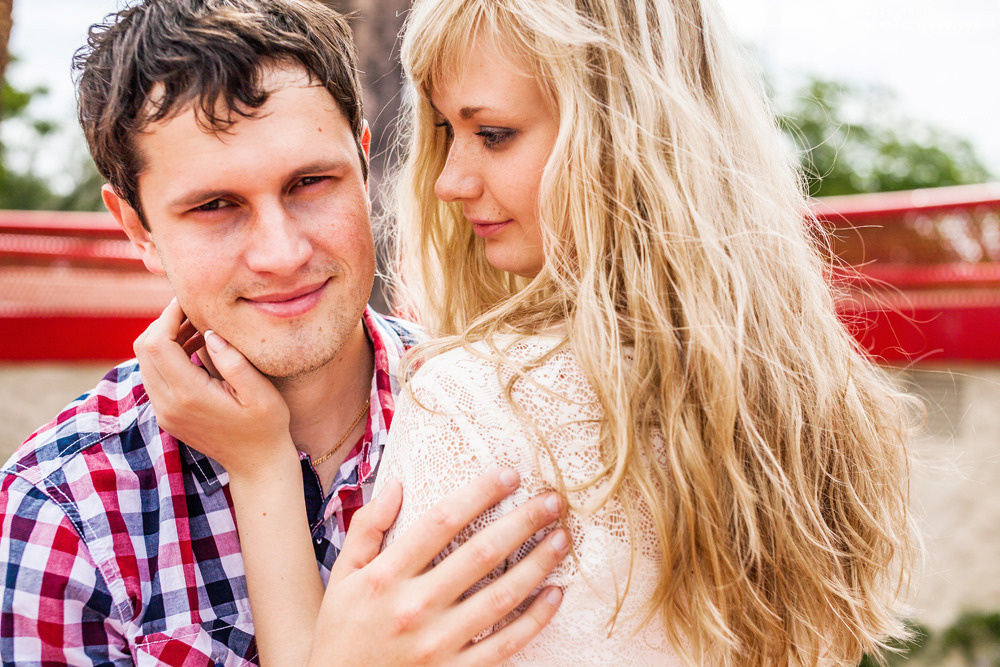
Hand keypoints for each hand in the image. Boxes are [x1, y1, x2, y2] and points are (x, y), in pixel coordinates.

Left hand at [134, 299, 295, 478]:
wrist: (257, 465)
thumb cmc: (266, 426)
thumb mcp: (260, 393)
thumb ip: (234, 361)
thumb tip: (209, 332)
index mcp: (189, 395)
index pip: (157, 344)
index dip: (167, 316)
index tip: (189, 301)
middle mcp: (168, 404)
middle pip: (144, 349)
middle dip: (164, 323)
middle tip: (195, 311)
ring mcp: (164, 412)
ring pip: (146, 361)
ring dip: (166, 338)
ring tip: (199, 327)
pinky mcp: (166, 414)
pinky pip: (155, 376)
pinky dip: (168, 356)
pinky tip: (197, 348)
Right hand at [309, 468, 567, 665]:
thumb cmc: (341, 632)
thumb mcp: (342, 578)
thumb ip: (366, 528)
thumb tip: (398, 484)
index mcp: (386, 577)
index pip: (440, 522)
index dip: (479, 494)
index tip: (509, 475)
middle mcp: (414, 607)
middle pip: (480, 554)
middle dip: (522, 523)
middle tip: (553, 501)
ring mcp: (438, 643)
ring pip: (500, 597)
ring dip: (537, 565)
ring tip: (562, 539)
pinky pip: (504, 644)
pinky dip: (535, 619)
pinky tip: (554, 594)